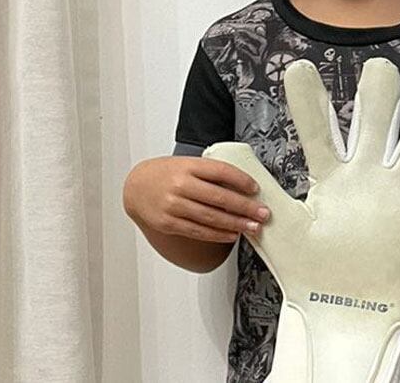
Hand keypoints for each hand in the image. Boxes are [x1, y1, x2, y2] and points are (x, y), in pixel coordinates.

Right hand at [122, 155, 268, 243]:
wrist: (135, 187)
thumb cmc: (167, 174)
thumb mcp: (188, 164)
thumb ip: (211, 173)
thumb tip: (243, 186)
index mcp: (188, 166)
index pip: (221, 171)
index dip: (242, 180)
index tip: (256, 189)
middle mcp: (181, 185)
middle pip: (220, 197)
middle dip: (245, 207)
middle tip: (263, 213)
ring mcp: (173, 205)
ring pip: (211, 217)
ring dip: (236, 224)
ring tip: (253, 227)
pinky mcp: (168, 223)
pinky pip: (198, 230)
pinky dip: (218, 234)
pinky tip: (232, 234)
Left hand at [203, 59, 399, 382]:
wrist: (342, 314)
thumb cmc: (308, 273)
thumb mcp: (275, 227)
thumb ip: (257, 182)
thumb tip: (218, 143)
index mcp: (332, 172)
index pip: (318, 125)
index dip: (308, 97)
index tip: (297, 69)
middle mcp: (369, 170)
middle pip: (381, 109)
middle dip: (382, 86)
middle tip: (378, 73)